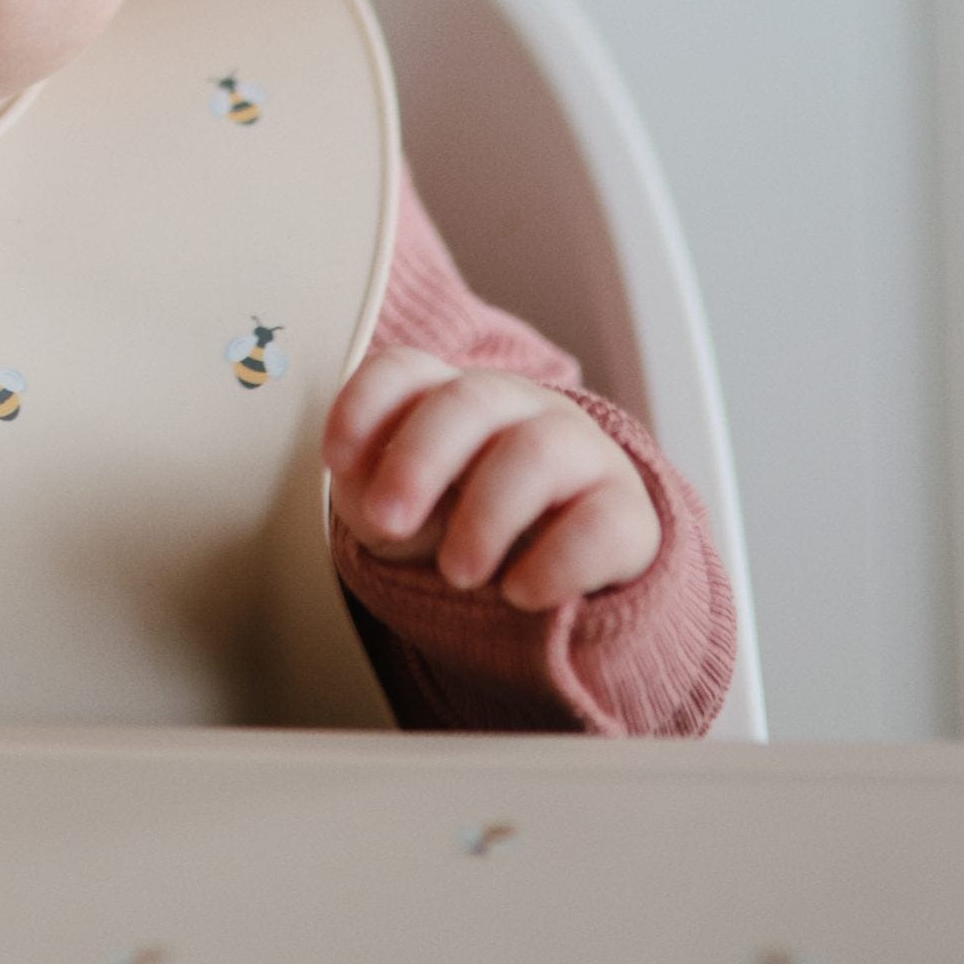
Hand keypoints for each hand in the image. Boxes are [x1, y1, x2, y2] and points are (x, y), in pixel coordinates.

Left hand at [323, 347, 660, 610]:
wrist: (560, 578)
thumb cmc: (460, 526)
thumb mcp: (402, 516)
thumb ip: (373, 498)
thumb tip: (370, 496)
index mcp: (452, 401)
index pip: (407, 370)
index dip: (365, 404)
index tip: (335, 459)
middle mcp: (519, 410)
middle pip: (471, 399)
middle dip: (420, 459)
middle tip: (388, 521)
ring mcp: (580, 454)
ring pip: (537, 451)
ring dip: (486, 513)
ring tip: (457, 573)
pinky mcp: (628, 515)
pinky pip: (602, 522)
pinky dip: (556, 561)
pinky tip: (520, 592)